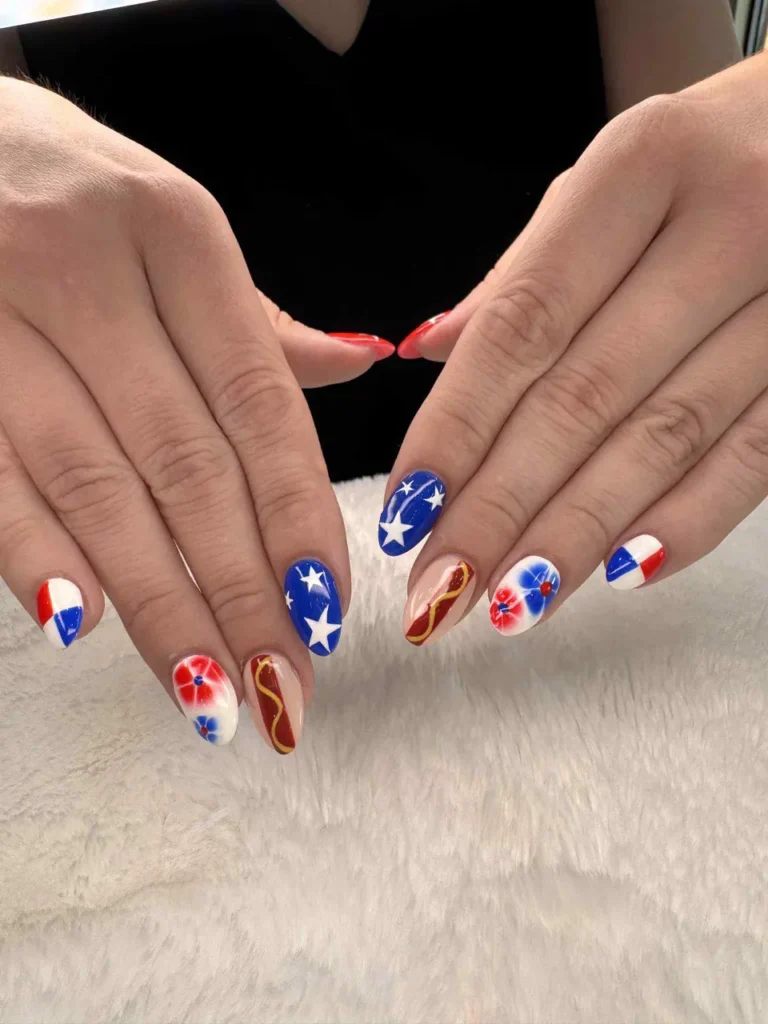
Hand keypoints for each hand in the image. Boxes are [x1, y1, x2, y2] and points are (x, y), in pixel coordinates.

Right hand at [0, 79, 388, 749]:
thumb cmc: (76, 190)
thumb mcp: (173, 229)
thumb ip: (258, 320)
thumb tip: (362, 362)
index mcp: (174, 235)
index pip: (256, 401)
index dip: (296, 513)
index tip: (327, 605)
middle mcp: (86, 272)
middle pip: (184, 464)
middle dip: (240, 589)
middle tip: (283, 683)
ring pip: (93, 487)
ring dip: (156, 602)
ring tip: (207, 692)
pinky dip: (34, 554)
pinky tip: (82, 625)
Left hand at [382, 52, 767, 644]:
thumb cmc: (711, 161)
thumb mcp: (614, 180)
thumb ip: (525, 271)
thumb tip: (428, 352)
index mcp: (643, 165)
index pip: (525, 322)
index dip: (457, 426)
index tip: (408, 510)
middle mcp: (726, 222)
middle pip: (584, 395)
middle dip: (500, 507)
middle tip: (442, 588)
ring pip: (665, 438)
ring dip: (577, 535)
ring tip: (509, 603)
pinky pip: (758, 456)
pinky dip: (689, 520)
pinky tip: (620, 573)